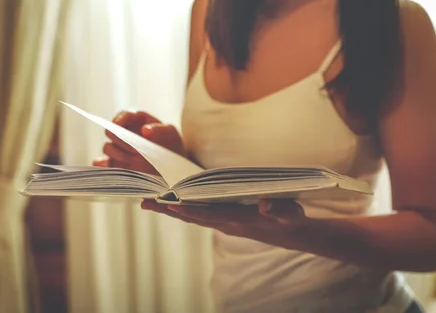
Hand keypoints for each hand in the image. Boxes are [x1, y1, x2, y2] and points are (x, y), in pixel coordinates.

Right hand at [93, 110, 184, 174]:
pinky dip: (102, 165)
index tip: (118, 125)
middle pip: (111, 131)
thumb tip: (144, 130)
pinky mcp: (117, 163)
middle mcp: (125, 133)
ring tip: (134, 160)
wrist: (173, 164)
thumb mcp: (171, 134)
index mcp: (137, 120)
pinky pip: (103, 163)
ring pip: (108, 148)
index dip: (119, 119)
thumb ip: (160, 130)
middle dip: (119, 139)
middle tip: (135, 149)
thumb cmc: (171, 144)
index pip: (124, 115)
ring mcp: (120, 148)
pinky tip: (106, 166)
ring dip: (118, 154)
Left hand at [141, 199, 307, 246]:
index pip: (211, 214)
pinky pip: (198, 215)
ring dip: (170, 210)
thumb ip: (280, 209)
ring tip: (146, 201)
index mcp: (241, 219)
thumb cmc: (290, 219)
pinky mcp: (223, 220)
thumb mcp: (291, 213)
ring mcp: (223, 223)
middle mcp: (227, 223)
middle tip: (144, 202)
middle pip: (193, 216)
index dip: (192, 209)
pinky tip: (167, 203)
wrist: (290, 232)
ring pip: (192, 216)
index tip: (171, 203)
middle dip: (169, 209)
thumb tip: (266, 205)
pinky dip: (181, 209)